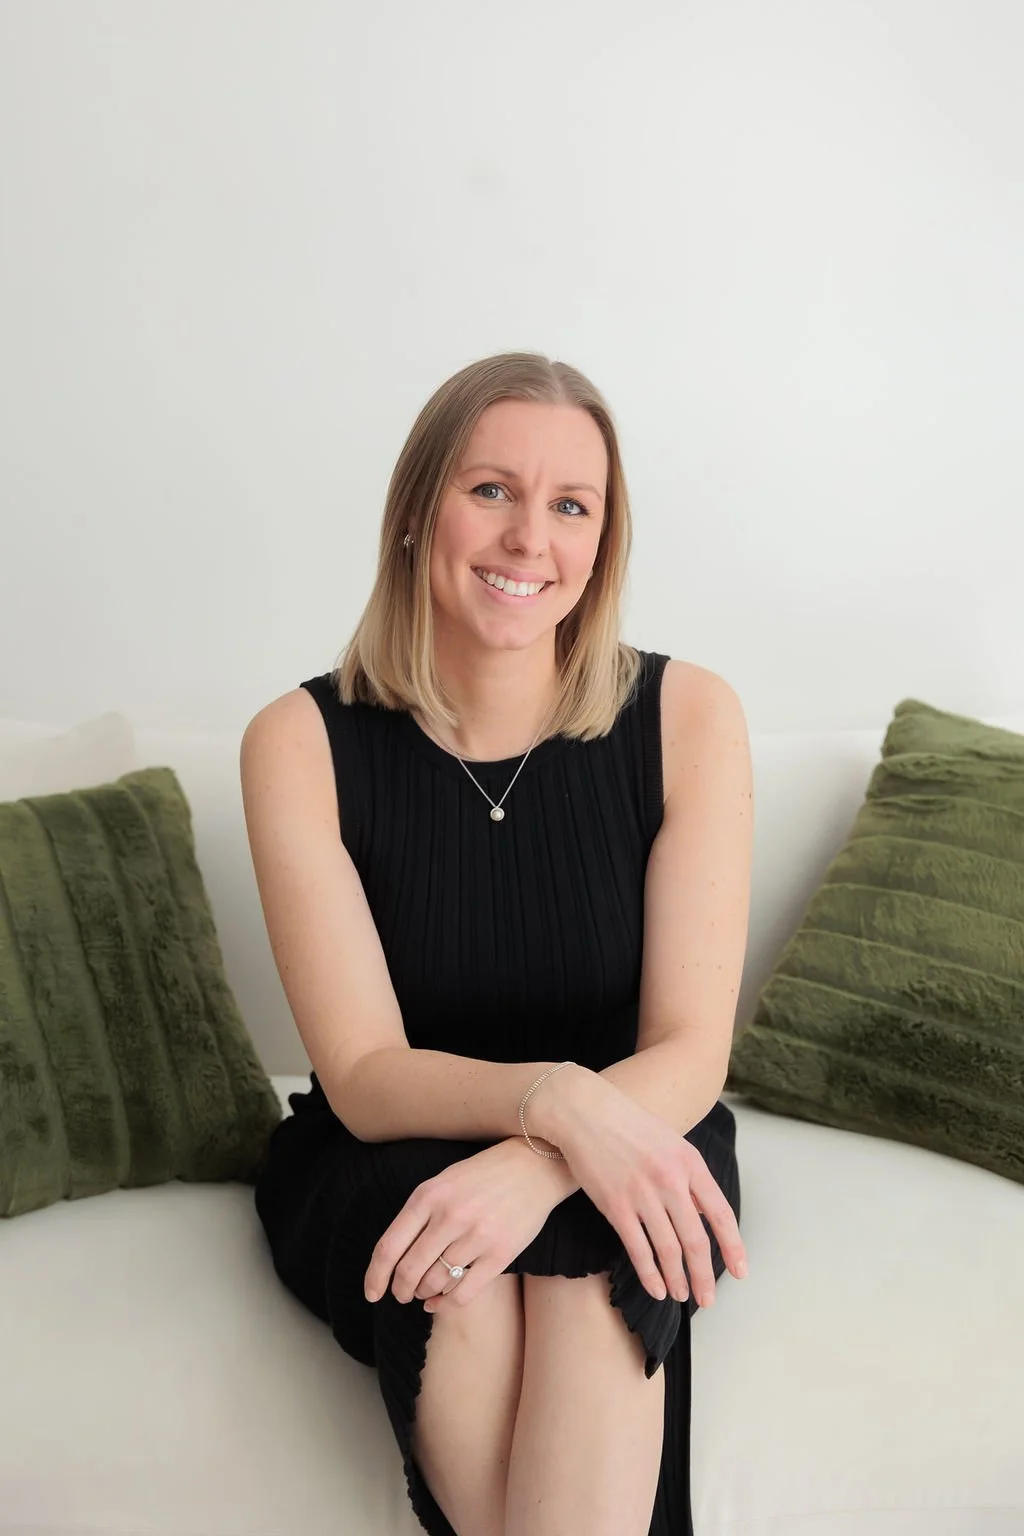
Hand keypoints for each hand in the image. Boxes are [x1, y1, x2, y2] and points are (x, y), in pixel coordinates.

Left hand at [363, 1138, 572, 1315]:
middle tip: (402, 1295)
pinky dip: (447, 1303)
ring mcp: (476, 1235)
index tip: (371, 1294)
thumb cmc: (483, 1176)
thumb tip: (395, 1260)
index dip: (375, 1277)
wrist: (533, 1165)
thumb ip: (419, 1215)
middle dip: (401, 1291)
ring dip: (425, 1293)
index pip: (389, 1247)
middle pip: (409, 1271)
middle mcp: (449, 1215)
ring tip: (426, 1291)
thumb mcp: (443, 1182)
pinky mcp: (501, 1253)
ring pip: (436, 1283)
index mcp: (428, 1196)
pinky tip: (441, 1301)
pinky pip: (464, 1292)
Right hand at [532, 1068, 746, 1307]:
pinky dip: (649, 1274)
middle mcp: (670, 1180)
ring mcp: (642, 1194)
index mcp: (690, 1162)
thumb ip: (689, 1177)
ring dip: (677, 1279)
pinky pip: (638, 1249)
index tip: (740, 1272)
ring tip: (682, 1296)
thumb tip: (703, 1215)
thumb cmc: (629, 1125)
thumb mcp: (670, 1142)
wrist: (584, 1112)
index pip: (720, 1214)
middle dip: (705, 1275)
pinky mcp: (615, 1205)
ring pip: (668, 1249)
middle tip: (708, 1299)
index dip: (733, 1247)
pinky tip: (656, 1288)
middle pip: (695, 1240)